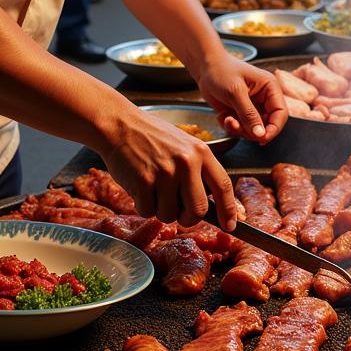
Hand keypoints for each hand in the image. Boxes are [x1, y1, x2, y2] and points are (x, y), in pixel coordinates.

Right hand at [100, 107, 237, 228]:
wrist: (120, 125)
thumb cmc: (152, 138)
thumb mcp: (185, 146)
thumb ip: (200, 171)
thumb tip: (215, 206)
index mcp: (201, 152)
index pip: (223, 186)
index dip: (229, 210)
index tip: (230, 226)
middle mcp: (187, 162)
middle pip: (198, 210)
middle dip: (188, 218)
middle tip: (178, 211)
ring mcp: (165, 172)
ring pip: (170, 215)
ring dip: (160, 210)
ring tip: (153, 188)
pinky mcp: (143, 181)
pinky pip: (148, 211)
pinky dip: (143, 205)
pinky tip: (139, 186)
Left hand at [195, 54, 287, 145]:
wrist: (204, 67)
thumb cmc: (221, 71)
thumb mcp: (235, 92)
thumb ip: (249, 114)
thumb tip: (260, 134)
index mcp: (270, 88)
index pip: (281, 114)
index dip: (274, 129)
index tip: (261, 139)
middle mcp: (264, 98)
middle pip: (268, 125)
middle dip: (251, 130)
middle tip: (236, 126)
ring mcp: (253, 106)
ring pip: (254, 129)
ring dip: (240, 129)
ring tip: (227, 120)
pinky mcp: (241, 112)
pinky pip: (242, 128)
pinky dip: (231, 126)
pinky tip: (223, 116)